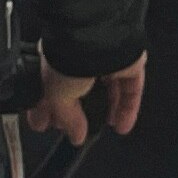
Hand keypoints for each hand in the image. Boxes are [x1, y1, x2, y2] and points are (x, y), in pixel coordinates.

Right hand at [30, 54, 145, 145]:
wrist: (94, 41)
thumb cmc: (68, 58)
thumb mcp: (56, 96)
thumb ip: (66, 119)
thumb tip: (74, 135)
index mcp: (57, 59)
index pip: (52, 88)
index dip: (49, 109)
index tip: (47, 125)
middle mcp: (81, 57)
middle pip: (81, 90)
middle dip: (79, 112)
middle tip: (76, 129)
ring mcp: (107, 59)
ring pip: (109, 89)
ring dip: (107, 111)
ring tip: (103, 128)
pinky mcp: (129, 62)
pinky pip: (130, 89)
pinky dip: (128, 108)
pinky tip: (123, 125)